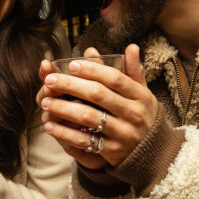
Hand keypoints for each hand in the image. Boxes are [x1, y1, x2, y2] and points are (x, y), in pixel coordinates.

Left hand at [39, 44, 157, 167]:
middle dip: (70, 85)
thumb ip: (132, 71)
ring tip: (45, 102)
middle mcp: (134, 114)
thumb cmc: (141, 115)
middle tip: (49, 80)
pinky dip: (65, 133)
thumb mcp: (142, 94)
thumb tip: (131, 46)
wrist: (152, 153)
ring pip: (88, 117)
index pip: (114, 78)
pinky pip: (84, 141)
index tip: (71, 64)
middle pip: (98, 94)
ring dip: (63, 108)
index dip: (92, 70)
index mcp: (141, 96)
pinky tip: (50, 126)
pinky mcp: (112, 151)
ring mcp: (123, 133)